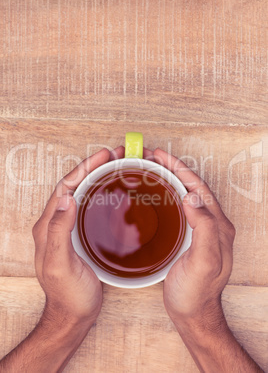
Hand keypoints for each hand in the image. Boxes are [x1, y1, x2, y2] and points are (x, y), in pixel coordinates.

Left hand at [32, 146, 123, 326]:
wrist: (73, 315)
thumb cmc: (67, 294)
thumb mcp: (61, 264)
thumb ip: (59, 231)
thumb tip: (66, 198)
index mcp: (48, 226)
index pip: (66, 187)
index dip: (84, 168)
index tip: (103, 156)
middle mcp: (56, 223)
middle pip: (74, 186)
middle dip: (93, 167)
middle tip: (115, 156)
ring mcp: (68, 229)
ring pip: (83, 194)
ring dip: (98, 178)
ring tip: (116, 167)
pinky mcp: (80, 237)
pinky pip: (90, 208)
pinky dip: (102, 195)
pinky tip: (114, 194)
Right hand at [154, 148, 235, 332]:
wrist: (193, 313)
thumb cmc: (197, 292)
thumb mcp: (203, 262)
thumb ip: (203, 228)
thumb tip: (191, 196)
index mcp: (217, 226)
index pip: (198, 187)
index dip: (179, 168)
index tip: (159, 156)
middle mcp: (211, 224)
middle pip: (192, 186)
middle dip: (173, 168)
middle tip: (151, 158)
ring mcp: (201, 230)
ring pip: (185, 195)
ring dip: (170, 179)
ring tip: (151, 169)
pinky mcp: (189, 238)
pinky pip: (178, 209)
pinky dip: (167, 195)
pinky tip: (155, 196)